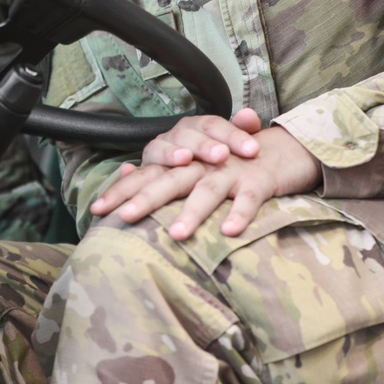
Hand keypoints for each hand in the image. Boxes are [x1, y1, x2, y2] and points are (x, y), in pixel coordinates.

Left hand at [90, 110, 321, 239]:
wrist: (286, 149)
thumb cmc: (235, 164)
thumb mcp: (198, 167)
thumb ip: (164, 172)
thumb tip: (125, 172)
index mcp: (187, 160)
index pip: (149, 174)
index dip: (123, 190)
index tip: (97, 210)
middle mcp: (205, 162)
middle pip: (172, 178)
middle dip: (147, 198)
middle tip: (124, 218)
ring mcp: (233, 169)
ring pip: (208, 189)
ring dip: (193, 211)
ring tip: (177, 234)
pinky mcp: (261, 179)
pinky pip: (250, 198)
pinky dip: (240, 213)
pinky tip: (229, 231)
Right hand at [133, 108, 262, 167]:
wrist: (182, 175)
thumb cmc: (211, 162)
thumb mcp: (230, 148)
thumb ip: (242, 132)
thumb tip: (250, 116)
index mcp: (198, 127)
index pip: (215, 124)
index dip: (233, 135)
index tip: (253, 150)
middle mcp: (176, 135)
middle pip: (189, 135)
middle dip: (205, 145)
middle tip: (222, 155)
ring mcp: (157, 151)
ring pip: (161, 148)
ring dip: (171, 153)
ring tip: (185, 159)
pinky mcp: (142, 170)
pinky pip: (135, 172)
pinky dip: (130, 173)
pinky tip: (128, 171)